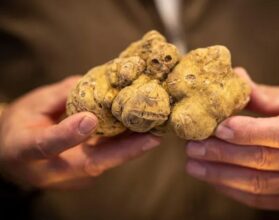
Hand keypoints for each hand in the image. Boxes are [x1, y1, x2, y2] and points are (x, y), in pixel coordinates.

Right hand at [0, 76, 159, 188]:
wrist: (13, 153)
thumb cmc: (21, 124)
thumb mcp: (33, 104)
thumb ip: (63, 95)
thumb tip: (99, 83)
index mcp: (25, 150)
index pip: (46, 145)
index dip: (68, 134)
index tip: (90, 119)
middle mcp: (50, 171)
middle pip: (89, 164)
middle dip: (124, 151)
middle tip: (153, 137)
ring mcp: (70, 178)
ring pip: (104, 163)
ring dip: (132, 148)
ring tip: (158, 131)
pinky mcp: (84, 176)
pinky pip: (107, 160)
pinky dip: (126, 147)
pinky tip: (144, 133)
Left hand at [186, 68, 278, 209]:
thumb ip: (265, 95)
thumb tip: (233, 78)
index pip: (276, 134)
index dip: (244, 132)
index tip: (216, 127)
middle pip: (261, 160)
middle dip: (221, 154)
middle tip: (193, 147)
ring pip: (257, 184)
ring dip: (220, 176)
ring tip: (193, 165)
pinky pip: (260, 200)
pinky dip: (232, 190)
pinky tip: (212, 179)